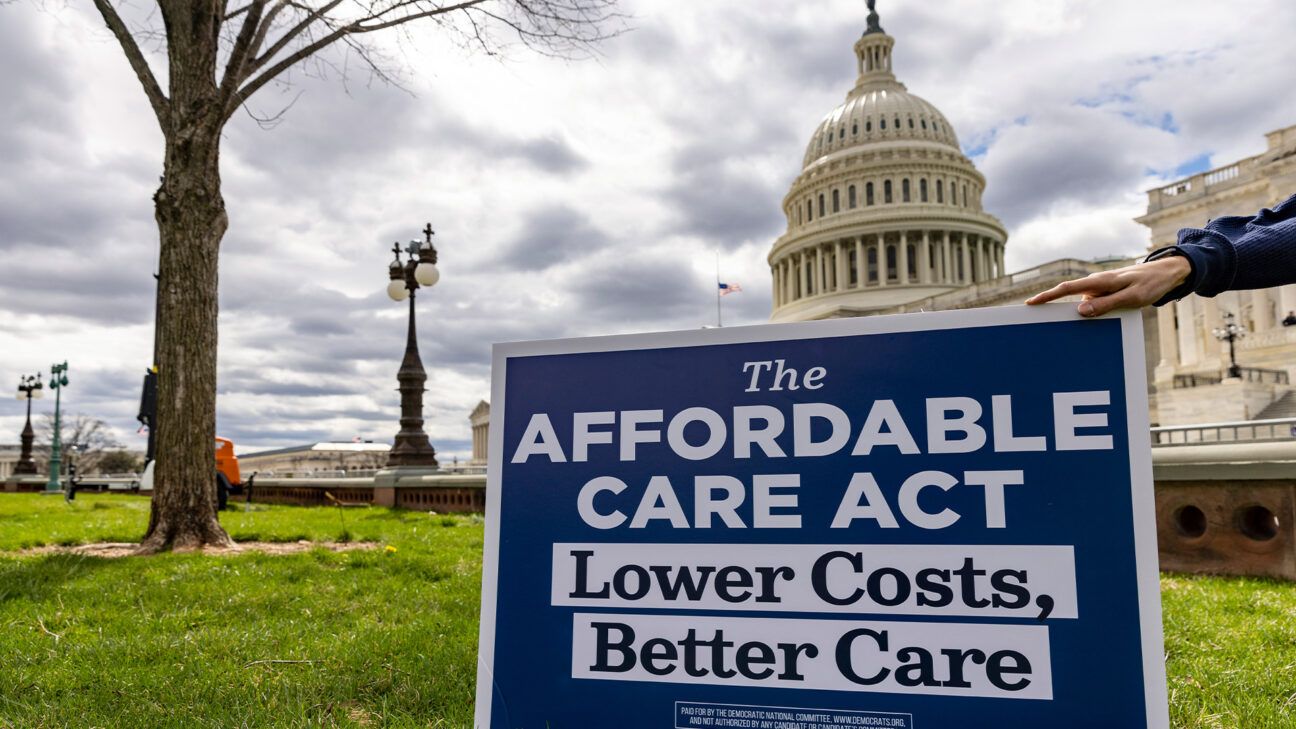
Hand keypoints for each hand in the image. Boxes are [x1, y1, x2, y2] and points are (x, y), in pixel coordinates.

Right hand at [1025, 255, 1191, 316]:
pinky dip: (1088, 313)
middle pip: (1068, 295)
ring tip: (1062, 326)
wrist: (1168, 273)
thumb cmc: (1151, 284)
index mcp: (1100, 282)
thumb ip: (1106, 304)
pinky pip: (1092, 304)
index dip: (1047, 296)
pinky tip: (1091, 324)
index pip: (1067, 288)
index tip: (1030, 303)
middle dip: (1051, 304)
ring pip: (1081, 302)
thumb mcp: (1132, 297)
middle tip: (1033, 317)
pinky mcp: (1106, 293)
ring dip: (1075, 314)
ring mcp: (1101, 288)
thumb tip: (1080, 310)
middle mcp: (1096, 284)